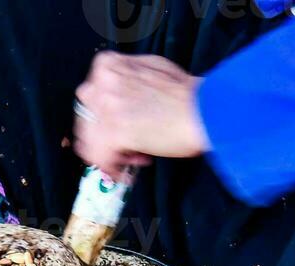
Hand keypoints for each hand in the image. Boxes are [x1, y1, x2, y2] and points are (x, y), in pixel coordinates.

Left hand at [74, 51, 209, 173]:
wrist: (207, 110)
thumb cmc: (186, 94)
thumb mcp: (150, 68)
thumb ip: (126, 79)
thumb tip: (116, 100)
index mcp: (108, 65)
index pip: (90, 98)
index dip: (104, 118)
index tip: (119, 127)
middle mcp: (103, 83)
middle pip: (87, 121)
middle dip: (106, 137)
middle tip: (127, 146)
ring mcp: (108, 108)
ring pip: (90, 142)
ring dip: (110, 154)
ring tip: (132, 157)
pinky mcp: (115, 132)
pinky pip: (101, 158)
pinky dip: (113, 169)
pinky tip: (129, 170)